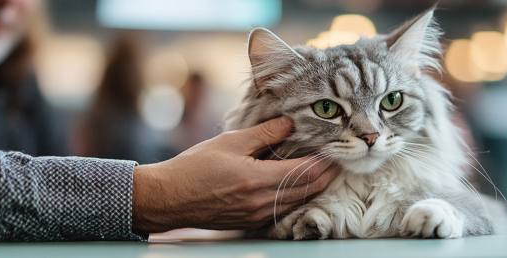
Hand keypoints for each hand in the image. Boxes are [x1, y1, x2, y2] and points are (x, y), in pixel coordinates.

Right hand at [131, 117, 337, 232]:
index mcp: (258, 180)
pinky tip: (298, 184)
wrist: (167, 199)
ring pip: (299, 202)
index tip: (336, 148)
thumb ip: (264, 133)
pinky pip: (284, 210)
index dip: (325, 161)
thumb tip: (290, 122)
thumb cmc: (194, 168)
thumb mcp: (230, 142)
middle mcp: (262, 202)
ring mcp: (257, 215)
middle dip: (327, 175)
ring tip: (324, 169)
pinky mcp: (251, 222)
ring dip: (314, 187)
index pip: (306, 172)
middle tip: (338, 158)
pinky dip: (297, 197)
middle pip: (309, 190)